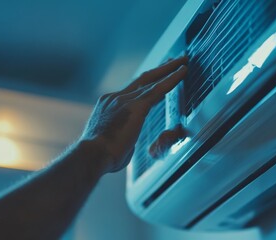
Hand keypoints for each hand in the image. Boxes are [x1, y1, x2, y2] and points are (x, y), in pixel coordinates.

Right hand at [81, 56, 187, 172]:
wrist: (92, 155)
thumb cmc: (101, 157)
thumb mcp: (112, 141)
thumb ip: (123, 136)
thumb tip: (128, 140)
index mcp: (108, 105)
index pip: (132, 91)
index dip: (146, 83)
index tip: (156, 76)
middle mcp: (116, 98)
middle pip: (142, 79)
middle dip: (158, 69)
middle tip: (172, 60)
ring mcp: (125, 100)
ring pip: (152, 80)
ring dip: (169, 69)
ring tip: (182, 61)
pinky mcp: (137, 106)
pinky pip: (159, 88)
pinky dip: (172, 79)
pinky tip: (183, 71)